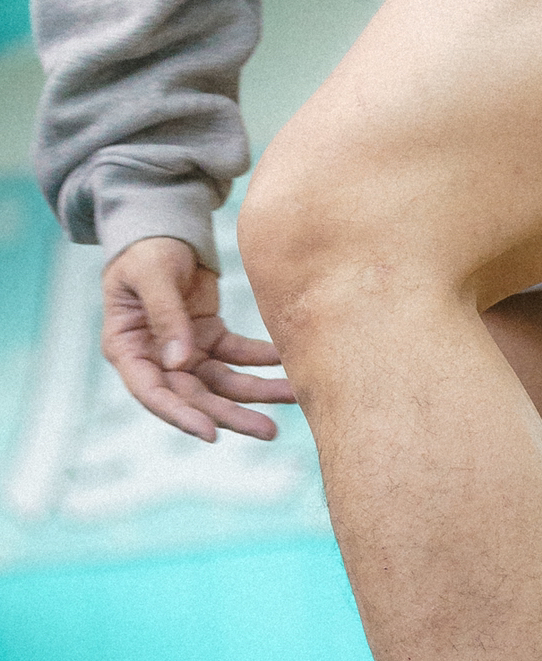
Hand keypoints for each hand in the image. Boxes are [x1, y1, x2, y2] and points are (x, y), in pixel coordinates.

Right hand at [100, 236, 295, 441]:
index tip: (211, 433)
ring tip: (295, 396)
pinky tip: (288, 361)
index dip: (180, 416)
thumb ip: (166, 315)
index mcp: (127, 349)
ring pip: (224, 383)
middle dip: (232, 414)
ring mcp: (186, 353)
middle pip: (195, 397)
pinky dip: (264, 358)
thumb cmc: (146, 248)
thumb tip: (178, 362)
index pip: (153, 393)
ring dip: (259, 392)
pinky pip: (241, 355)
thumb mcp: (152, 274)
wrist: (164, 226)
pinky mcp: (212, 339)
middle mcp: (156, 360)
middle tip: (269, 431)